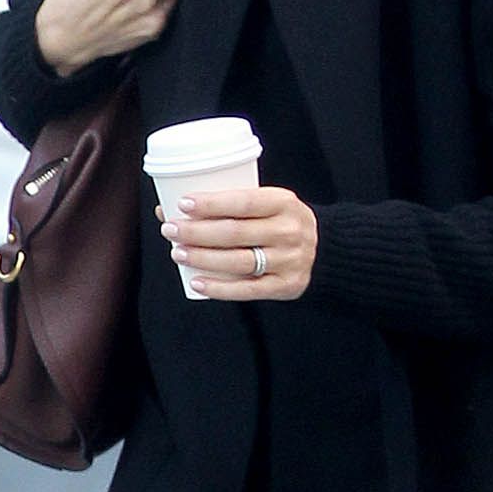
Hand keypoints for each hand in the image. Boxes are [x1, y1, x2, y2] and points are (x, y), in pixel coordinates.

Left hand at [159, 179, 317, 301]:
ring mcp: (289, 261)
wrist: (324, 252)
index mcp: (284, 202)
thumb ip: (229, 205)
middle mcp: (289, 231)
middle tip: (170, 229)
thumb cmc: (280, 224)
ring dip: (202, 258)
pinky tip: (196, 281)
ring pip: (238, 262)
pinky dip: (218, 288)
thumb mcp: (267, 205)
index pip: (244, 201)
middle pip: (235, 233)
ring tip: (177, 252)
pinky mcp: (285, 286)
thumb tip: (169, 208)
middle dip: (196, 232)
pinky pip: (247, 290)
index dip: (212, 203)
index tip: (184, 203)